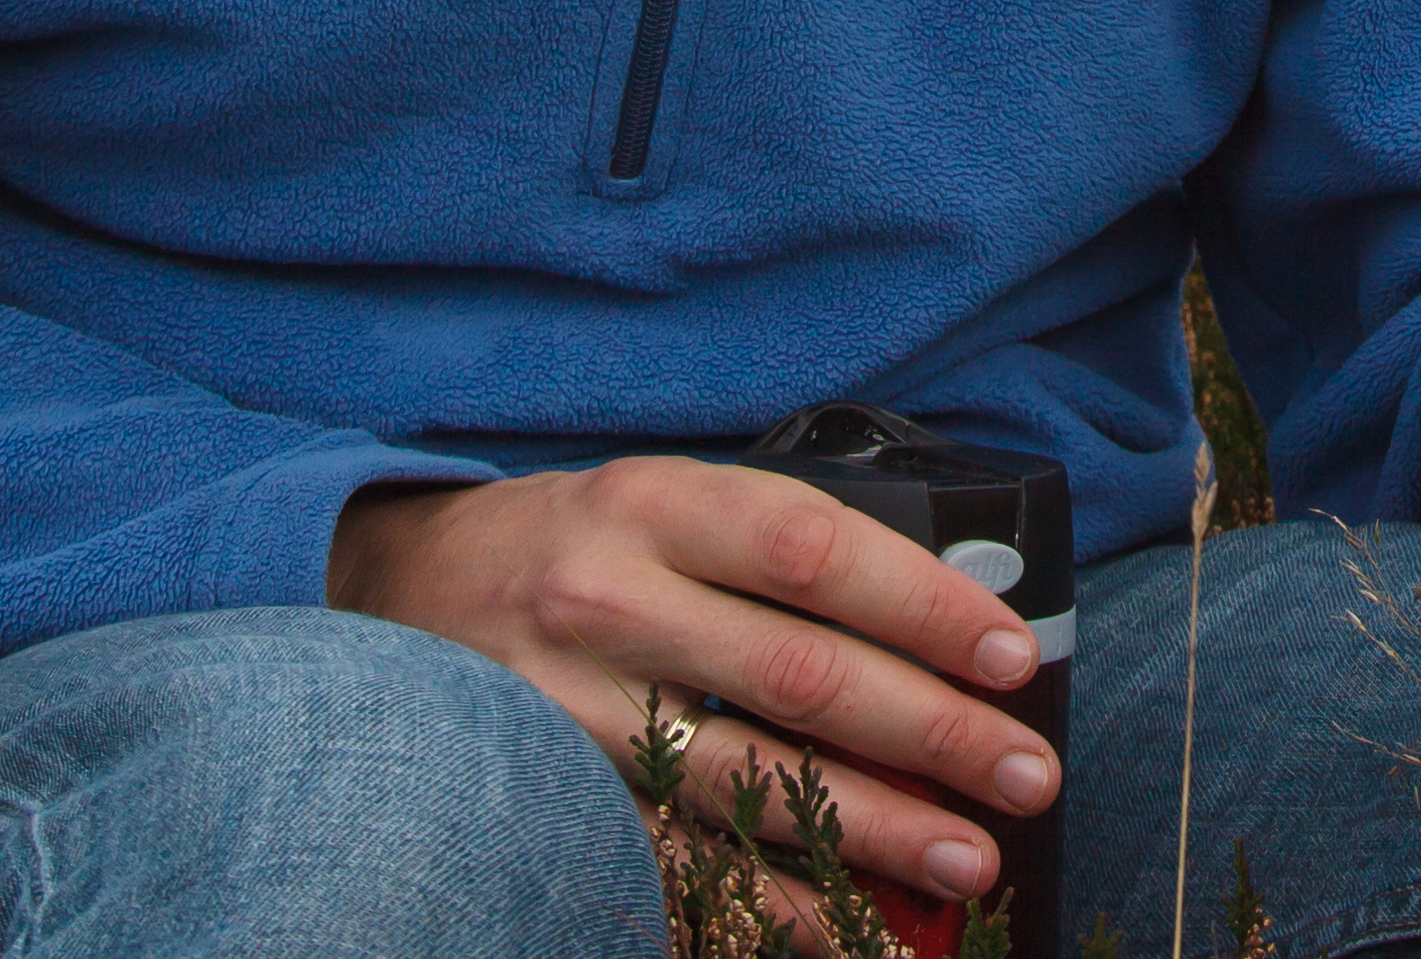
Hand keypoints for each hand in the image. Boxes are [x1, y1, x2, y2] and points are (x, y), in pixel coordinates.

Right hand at [330, 459, 1057, 905]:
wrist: (395, 590)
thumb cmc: (572, 544)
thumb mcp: (661, 503)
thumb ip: (773, 549)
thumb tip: (939, 620)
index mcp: (651, 507)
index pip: (813, 551)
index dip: (923, 606)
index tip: (1013, 656)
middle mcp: (606, 602)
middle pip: (798, 674)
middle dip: (930, 730)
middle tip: (1026, 772)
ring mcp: (565, 713)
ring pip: (746, 783)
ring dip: (873, 831)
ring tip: (970, 857)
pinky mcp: (548, 801)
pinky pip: (677, 865)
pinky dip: (773, 904)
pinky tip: (851, 929)